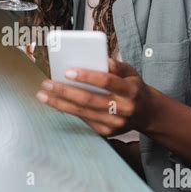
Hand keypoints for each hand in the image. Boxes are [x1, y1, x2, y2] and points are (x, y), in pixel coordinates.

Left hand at [35, 57, 154, 136]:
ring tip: (43, 94)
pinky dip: (68, 111)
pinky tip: (55, 103)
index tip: (67, 71)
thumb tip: (101, 60)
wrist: (147, 114)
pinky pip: (83, 120)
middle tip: (47, 83)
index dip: (86, 76)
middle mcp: (123, 108)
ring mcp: (114, 123)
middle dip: (64, 91)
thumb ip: (117, 66)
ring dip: (59, 103)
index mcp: (130, 90)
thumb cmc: (134, 88)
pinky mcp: (106, 132)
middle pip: (89, 99)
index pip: (106, 81)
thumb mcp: (131, 73)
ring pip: (82, 112)